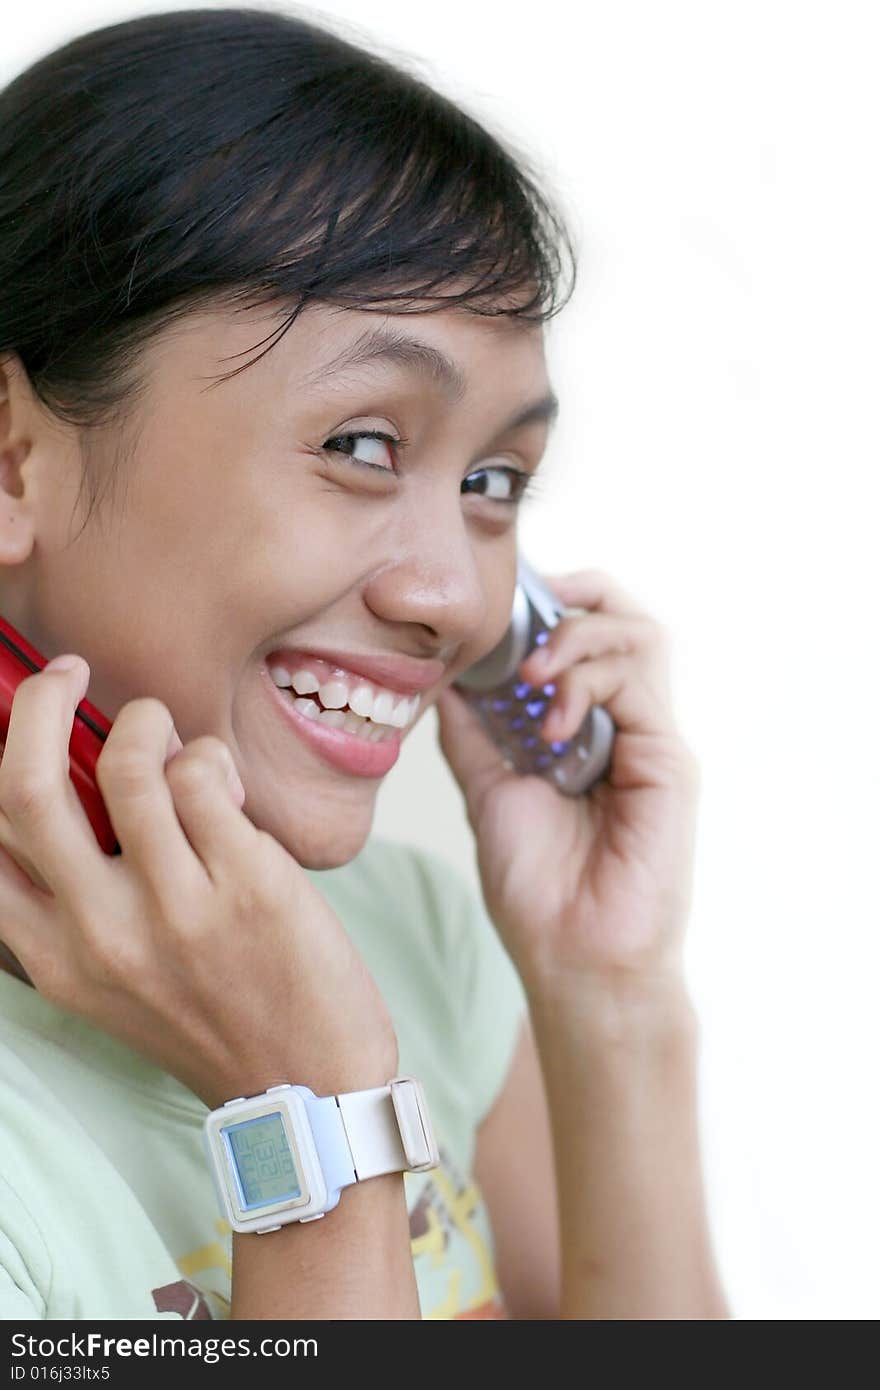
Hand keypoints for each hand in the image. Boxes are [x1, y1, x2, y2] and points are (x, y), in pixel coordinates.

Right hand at [0, 657, 396, 1107]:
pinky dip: (208, 759)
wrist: (308, 1081)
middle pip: (27, 787)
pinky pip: (205, 777)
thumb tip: (66, 773)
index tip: (3, 712)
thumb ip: (75, 895)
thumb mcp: (112, 974)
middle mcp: (101, 933)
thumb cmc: (211, 1013)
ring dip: (146, 722)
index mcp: (54, 955)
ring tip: (167, 735)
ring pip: (130, 765)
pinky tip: (225, 785)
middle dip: (40, 704)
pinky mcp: (248, 885)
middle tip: (66, 673)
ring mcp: (176, 910)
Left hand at [435, 569, 700, 994]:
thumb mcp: (489, 791)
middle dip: (573, 595)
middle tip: (523, 608)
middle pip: (625, 616)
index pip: (587, 632)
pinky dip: (588, 686)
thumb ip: (475, 734)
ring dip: (576, 637)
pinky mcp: (670, 764)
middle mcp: (628, 724)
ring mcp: (653, 741)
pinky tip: (550, 724)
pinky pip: (638, 688)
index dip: (546, 605)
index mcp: (591, 727)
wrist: (572, 962)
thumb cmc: (538, 890)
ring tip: (533, 669)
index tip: (494, 604)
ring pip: (640, 635)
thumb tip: (444, 676)